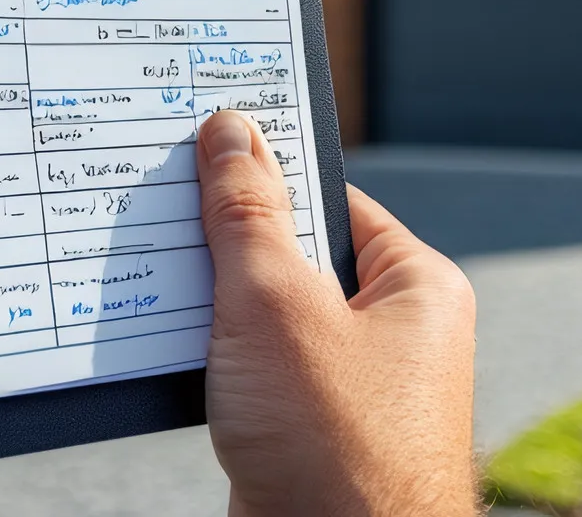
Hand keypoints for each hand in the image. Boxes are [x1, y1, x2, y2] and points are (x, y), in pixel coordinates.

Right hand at [195, 109, 477, 516]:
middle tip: (167, 217)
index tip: (206, 151)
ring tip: (161, 287)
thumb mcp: (277, 306)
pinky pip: (258, 378)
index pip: (335, 200)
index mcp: (420, 288)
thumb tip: (231, 133)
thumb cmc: (337, 447)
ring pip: (271, 324)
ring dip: (217, 311)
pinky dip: (216, 366)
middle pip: (298, 259)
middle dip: (232, 246)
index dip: (268, 175)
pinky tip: (175, 356)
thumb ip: (247, 217)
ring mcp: (356, 393)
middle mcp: (398, 337)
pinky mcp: (314, 439)